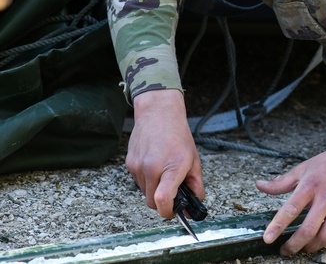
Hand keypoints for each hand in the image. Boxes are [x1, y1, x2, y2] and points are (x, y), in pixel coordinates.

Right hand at [126, 89, 204, 218]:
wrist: (158, 112)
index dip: (168, 212)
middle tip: (172, 191)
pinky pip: (139, 181)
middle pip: (152, 202)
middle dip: (162, 202)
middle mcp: (152, 167)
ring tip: (163, 171)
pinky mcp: (130, 163)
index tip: (174, 211)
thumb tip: (194, 206)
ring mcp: (138, 166)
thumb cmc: (178, 135)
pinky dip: (147, 179)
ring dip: (154, 189)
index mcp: (172, 166)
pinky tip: (154, 164)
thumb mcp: (194, 160)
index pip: (163, 200)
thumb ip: (196, 185)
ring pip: (145, 192)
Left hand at [257, 132, 325, 254]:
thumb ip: (282, 182)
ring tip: (304, 246)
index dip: (277, 226)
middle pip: (308, 230)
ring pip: (325, 237)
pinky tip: (324, 241)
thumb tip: (259, 185)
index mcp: (310, 184)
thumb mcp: (304, 167)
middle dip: (293, 245)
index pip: (290, 208)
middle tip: (285, 250)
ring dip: (311, 247)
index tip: (267, 239)